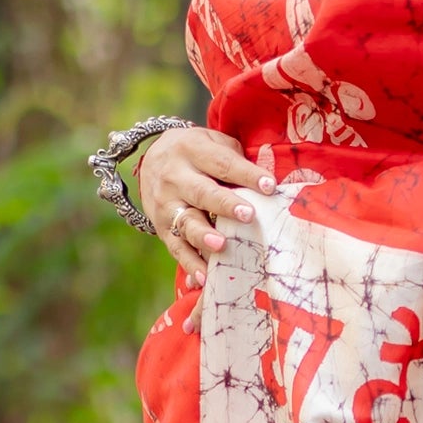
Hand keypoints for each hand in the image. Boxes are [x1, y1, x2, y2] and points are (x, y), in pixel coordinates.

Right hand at [138, 126, 274, 279]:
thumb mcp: (213, 144)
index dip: (247, 175)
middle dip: (224, 204)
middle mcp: (175, 177)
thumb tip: (269, 185)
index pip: (223, 163)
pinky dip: (189, 264)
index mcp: (192, 150)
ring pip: (186, 221)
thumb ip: (237, 160)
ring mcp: (166, 204)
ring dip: (203, 236)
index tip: (270, 186)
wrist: (152, 161)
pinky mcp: (162, 229)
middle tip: (248, 215)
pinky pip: (176, 248)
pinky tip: (203, 279)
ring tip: (220, 246)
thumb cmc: (199, 155)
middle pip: (202, 191)